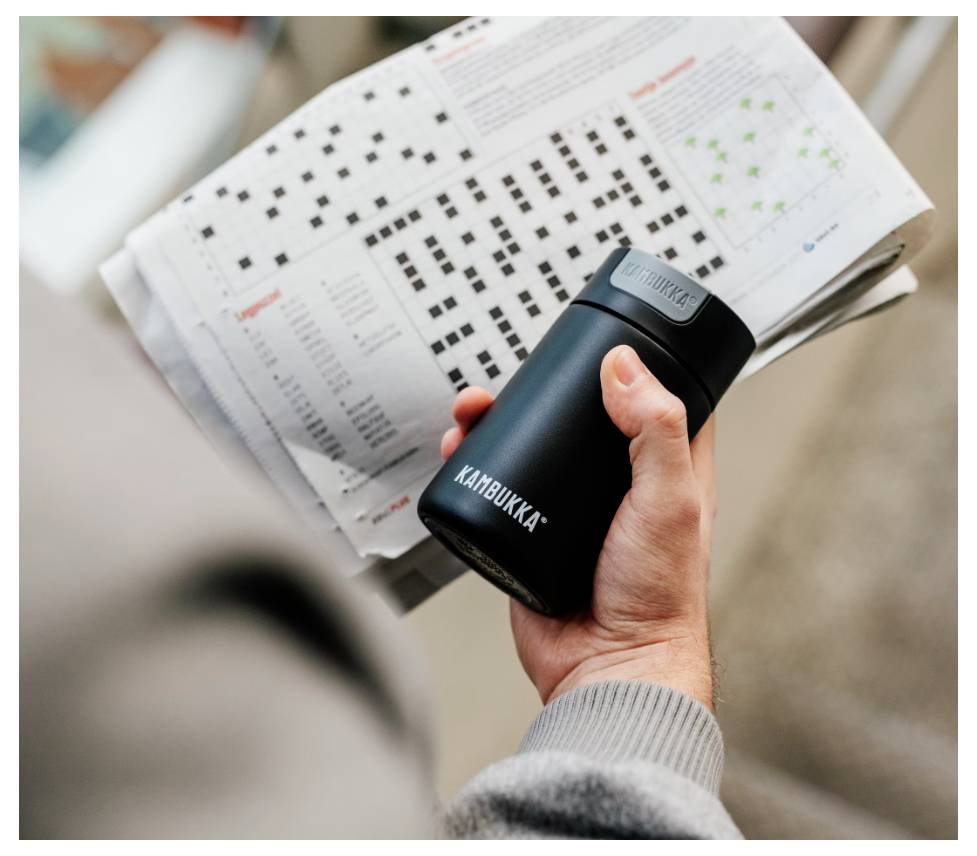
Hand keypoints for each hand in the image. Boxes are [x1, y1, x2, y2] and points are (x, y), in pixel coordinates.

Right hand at [440, 345, 716, 709]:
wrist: (606, 667)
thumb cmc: (658, 598)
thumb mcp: (670, 501)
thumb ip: (656, 431)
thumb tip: (624, 365)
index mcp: (662, 471)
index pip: (652, 403)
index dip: (629, 370)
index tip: (602, 343)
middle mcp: (614, 486)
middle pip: (576, 420)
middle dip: (543, 392)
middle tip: (521, 376)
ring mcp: (569, 509)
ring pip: (528, 448)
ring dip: (497, 422)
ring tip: (474, 408)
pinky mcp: (529, 533)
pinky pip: (497, 488)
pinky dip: (474, 464)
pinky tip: (459, 448)